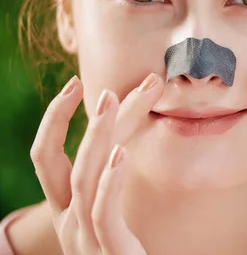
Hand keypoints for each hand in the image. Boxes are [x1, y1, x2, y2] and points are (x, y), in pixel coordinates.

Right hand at [30, 73, 163, 254]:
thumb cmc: (125, 253)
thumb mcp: (108, 215)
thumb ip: (107, 182)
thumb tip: (119, 140)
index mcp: (66, 210)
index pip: (46, 158)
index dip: (54, 119)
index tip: (76, 83)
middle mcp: (68, 222)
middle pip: (59, 160)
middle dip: (71, 118)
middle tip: (99, 83)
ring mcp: (85, 238)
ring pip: (82, 177)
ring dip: (97, 134)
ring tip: (112, 98)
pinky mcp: (110, 250)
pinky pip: (104, 211)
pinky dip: (111, 179)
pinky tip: (124, 153)